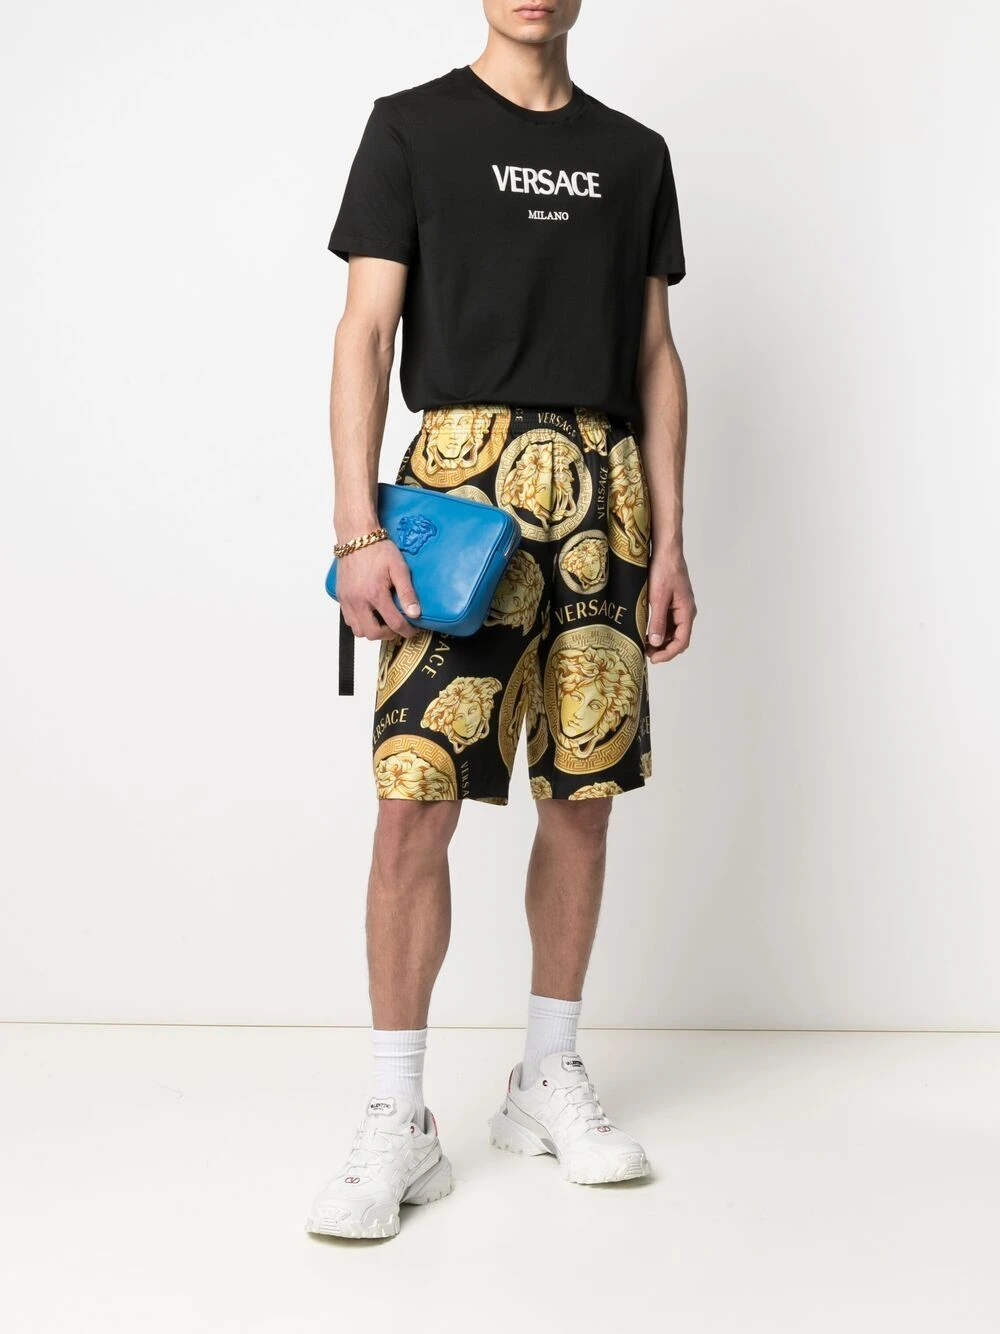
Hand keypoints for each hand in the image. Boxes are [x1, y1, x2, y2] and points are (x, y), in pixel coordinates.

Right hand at [337, 538, 421, 640]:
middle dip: (387, 634)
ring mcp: (347, 600)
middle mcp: (358, 600)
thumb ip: (407, 592)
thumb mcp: (399, 568)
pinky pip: (348, 620)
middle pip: (372, 633)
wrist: (356, 536)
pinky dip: (360, 622)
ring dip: (372, 629)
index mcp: (375, 594)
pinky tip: (370, 612)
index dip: (406, 631)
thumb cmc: (379, 549)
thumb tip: (415, 613)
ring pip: (358, 630)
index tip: (412, 630)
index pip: (393, 623)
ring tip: (383, 620)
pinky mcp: (340, 596)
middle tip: (396, 626)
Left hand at [645, 548, 696, 662]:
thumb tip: (657, 643)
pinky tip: (647, 632)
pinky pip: (669, 622)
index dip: (668, 653)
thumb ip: (658, 621)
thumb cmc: (664, 570)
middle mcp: (686, 611)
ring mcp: (680, 607)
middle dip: (664, 650)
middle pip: (679, 639)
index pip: (682, 641)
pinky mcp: (673, 602)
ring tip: (644, 645)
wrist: (666, 551)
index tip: (653, 659)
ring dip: (661, 641)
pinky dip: (660, 630)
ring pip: (673, 632)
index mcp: (686, 611)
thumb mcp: (658, 597)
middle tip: (646, 655)